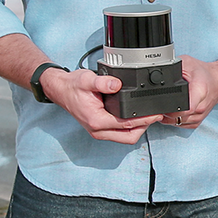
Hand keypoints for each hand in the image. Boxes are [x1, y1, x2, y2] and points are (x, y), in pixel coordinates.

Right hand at [39, 67, 161, 143]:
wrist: (61, 90)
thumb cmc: (73, 86)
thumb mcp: (87, 79)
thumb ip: (103, 82)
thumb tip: (117, 84)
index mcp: (96, 120)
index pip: (127, 125)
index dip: (145, 120)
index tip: (156, 114)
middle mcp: (98, 130)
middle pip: (129, 137)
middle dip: (144, 128)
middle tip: (154, 115)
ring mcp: (99, 131)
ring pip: (125, 138)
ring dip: (138, 129)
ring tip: (147, 116)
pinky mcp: (100, 129)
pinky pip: (120, 134)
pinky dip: (130, 128)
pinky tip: (136, 117)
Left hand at [161, 51, 217, 129]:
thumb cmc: (203, 72)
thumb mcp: (187, 63)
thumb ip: (173, 67)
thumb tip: (158, 73)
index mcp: (199, 92)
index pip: (184, 109)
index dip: (170, 110)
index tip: (162, 105)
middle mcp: (201, 106)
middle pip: (178, 117)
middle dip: (165, 112)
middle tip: (159, 104)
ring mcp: (200, 115)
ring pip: (178, 123)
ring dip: (168, 118)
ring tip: (164, 108)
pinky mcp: (199, 120)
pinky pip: (183, 125)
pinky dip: (175, 121)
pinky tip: (172, 113)